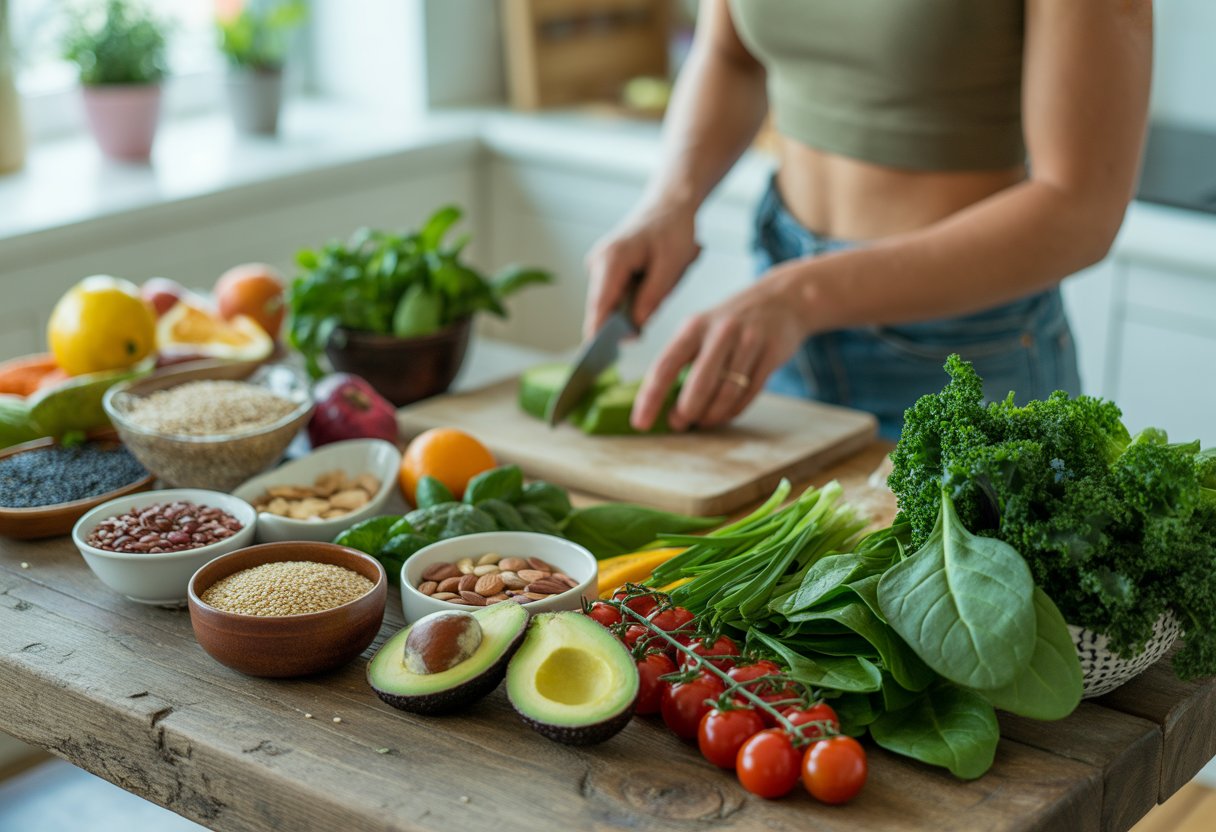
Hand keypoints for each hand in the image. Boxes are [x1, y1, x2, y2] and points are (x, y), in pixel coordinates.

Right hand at [584, 199, 700, 339]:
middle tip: (639, 335)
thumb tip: (634, 327)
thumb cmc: (673, 230)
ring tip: (657, 290)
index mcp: (612, 259)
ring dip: (627, 312)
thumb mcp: (671, 266)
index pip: (599, 304)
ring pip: (607, 304)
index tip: (596, 357)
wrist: (670, 205)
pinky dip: (628, 304)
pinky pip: (613, 296)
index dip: (597, 333)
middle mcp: (598, 262)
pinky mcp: (606, 271)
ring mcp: (599, 266)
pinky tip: (649, 291)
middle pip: (600, 308)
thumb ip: (651, 297)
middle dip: (617, 326)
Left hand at [632, 269, 810, 430]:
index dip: (650, 397)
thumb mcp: (701, 329)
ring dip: (712, 414)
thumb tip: (659, 402)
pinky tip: (724, 413)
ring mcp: (747, 342)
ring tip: (703, 421)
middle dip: (686, 410)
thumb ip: (681, 359)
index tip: (640, 422)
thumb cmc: (730, 323)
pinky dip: (733, 410)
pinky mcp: (770, 354)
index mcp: (693, 327)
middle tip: (678, 423)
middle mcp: (720, 332)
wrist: (782, 299)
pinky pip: (750, 393)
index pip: (665, 365)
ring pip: (727, 392)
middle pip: (699, 383)